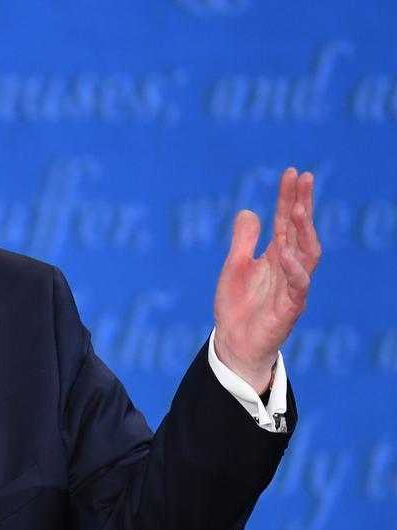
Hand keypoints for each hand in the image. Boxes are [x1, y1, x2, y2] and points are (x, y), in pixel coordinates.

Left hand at [213, 167, 321, 393]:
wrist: (234, 343)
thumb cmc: (238, 306)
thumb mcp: (234, 267)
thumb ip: (243, 241)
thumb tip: (248, 210)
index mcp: (276, 255)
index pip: (286, 221)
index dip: (289, 197)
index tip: (292, 173)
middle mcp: (289, 267)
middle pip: (301, 231)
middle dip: (303, 204)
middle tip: (305, 179)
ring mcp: (293, 286)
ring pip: (307, 255)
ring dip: (304, 231)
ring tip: (298, 209)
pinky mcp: (291, 308)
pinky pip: (299, 287)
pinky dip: (295, 270)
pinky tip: (287, 255)